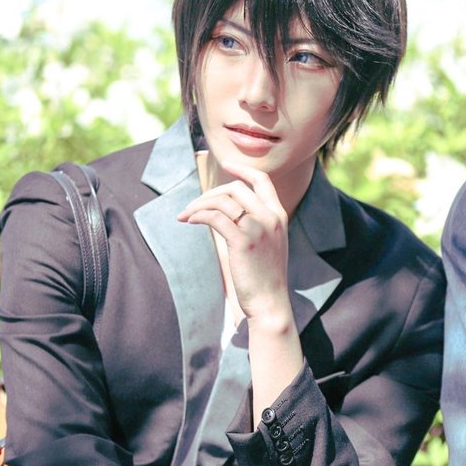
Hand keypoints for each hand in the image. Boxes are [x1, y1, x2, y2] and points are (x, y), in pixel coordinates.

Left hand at [177, 162, 290, 321]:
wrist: (270, 301)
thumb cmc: (265, 276)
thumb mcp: (269, 243)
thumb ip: (257, 224)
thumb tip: (228, 212)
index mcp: (279, 215)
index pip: (262, 180)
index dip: (242, 169)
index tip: (226, 164)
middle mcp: (271, 217)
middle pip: (236, 188)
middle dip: (210, 193)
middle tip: (193, 206)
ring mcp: (258, 228)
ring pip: (223, 200)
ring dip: (198, 205)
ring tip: (186, 216)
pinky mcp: (243, 241)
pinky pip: (215, 217)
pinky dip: (198, 216)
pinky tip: (190, 222)